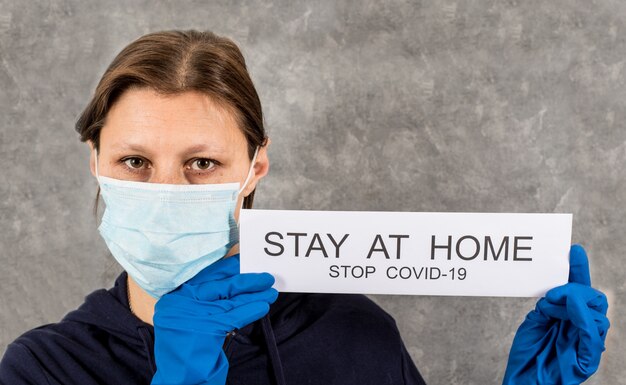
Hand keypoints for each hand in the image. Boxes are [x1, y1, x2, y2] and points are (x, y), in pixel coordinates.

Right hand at [150, 255, 277, 384]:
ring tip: (271, 291)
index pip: (205, 276)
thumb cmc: (186, 348)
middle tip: (265, 276)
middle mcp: (180, 303)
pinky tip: (264, 306)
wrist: (179, 377)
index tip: (244, 261)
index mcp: (174, 297)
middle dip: (246, 280)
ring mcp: (193, 315)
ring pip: (230, 300)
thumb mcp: (187, 319)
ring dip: (254, 294)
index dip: (227, 268)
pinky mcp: (207, 328)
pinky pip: (235, 315)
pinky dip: (251, 309)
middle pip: (220, 285)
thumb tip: (234, 282)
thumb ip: (203, 301)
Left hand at [502, 244, 609, 384]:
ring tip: (550, 308)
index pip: (580, 290)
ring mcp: (587, 342)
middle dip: (574, 288)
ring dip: (572, 303)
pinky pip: (593, 333)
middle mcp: (582, 327)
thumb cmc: (528, 354)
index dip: (578, 270)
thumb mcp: (535, 321)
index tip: (572, 249)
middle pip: (593, 298)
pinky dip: (583, 318)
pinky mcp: (589, 358)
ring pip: (596, 312)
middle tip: (551, 295)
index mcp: (570, 317)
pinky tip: (570, 311)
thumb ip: (548, 304)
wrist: (524, 380)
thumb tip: (558, 289)